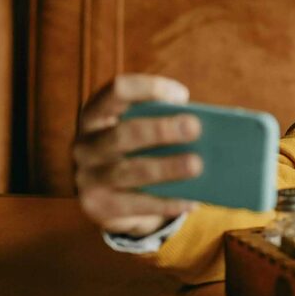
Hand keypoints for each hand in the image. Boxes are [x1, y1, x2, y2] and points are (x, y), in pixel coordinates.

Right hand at [74, 74, 202, 237]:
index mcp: (97, 114)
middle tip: (195, 128)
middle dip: (160, 130)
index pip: (118, 91)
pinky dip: (166, 202)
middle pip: (123, 133)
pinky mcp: (98, 206)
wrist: (112, 197)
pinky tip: (191, 200)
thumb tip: (209, 128)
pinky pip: (136, 205)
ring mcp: (87, 177)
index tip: (182, 95)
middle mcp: (85, 144)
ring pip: (130, 171)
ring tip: (197, 165)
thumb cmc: (140, 151)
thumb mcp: (145, 132)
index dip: (148, 89)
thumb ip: (166, 123)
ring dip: (166, 168)